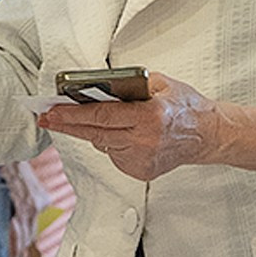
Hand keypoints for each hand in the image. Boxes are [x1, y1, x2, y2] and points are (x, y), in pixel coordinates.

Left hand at [38, 70, 224, 180]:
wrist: (209, 135)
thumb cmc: (185, 106)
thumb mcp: (160, 84)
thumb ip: (129, 86)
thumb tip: (94, 88)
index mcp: (149, 117)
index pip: (101, 116)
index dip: (72, 115)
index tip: (50, 111)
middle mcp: (144, 141)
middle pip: (95, 133)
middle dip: (67, 124)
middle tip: (46, 117)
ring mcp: (142, 160)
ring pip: (103, 144)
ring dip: (93, 132)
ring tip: (89, 120)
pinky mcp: (141, 172)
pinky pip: (114, 155)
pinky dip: (112, 143)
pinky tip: (124, 134)